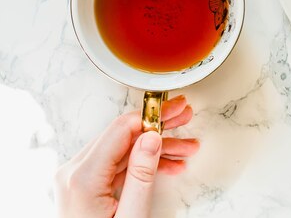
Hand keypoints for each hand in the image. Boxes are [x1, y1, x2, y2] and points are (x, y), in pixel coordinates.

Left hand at [55, 95, 198, 217]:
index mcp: (83, 177)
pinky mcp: (84, 185)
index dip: (152, 117)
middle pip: (124, 135)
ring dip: (157, 146)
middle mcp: (75, 172)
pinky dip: (144, 162)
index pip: (122, 130)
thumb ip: (142, 174)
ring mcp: (78, 178)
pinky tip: (169, 164)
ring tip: (187, 146)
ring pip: (124, 149)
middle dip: (159, 127)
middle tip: (184, 115)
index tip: (174, 111)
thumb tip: (152, 137)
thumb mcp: (131, 214)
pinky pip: (118, 164)